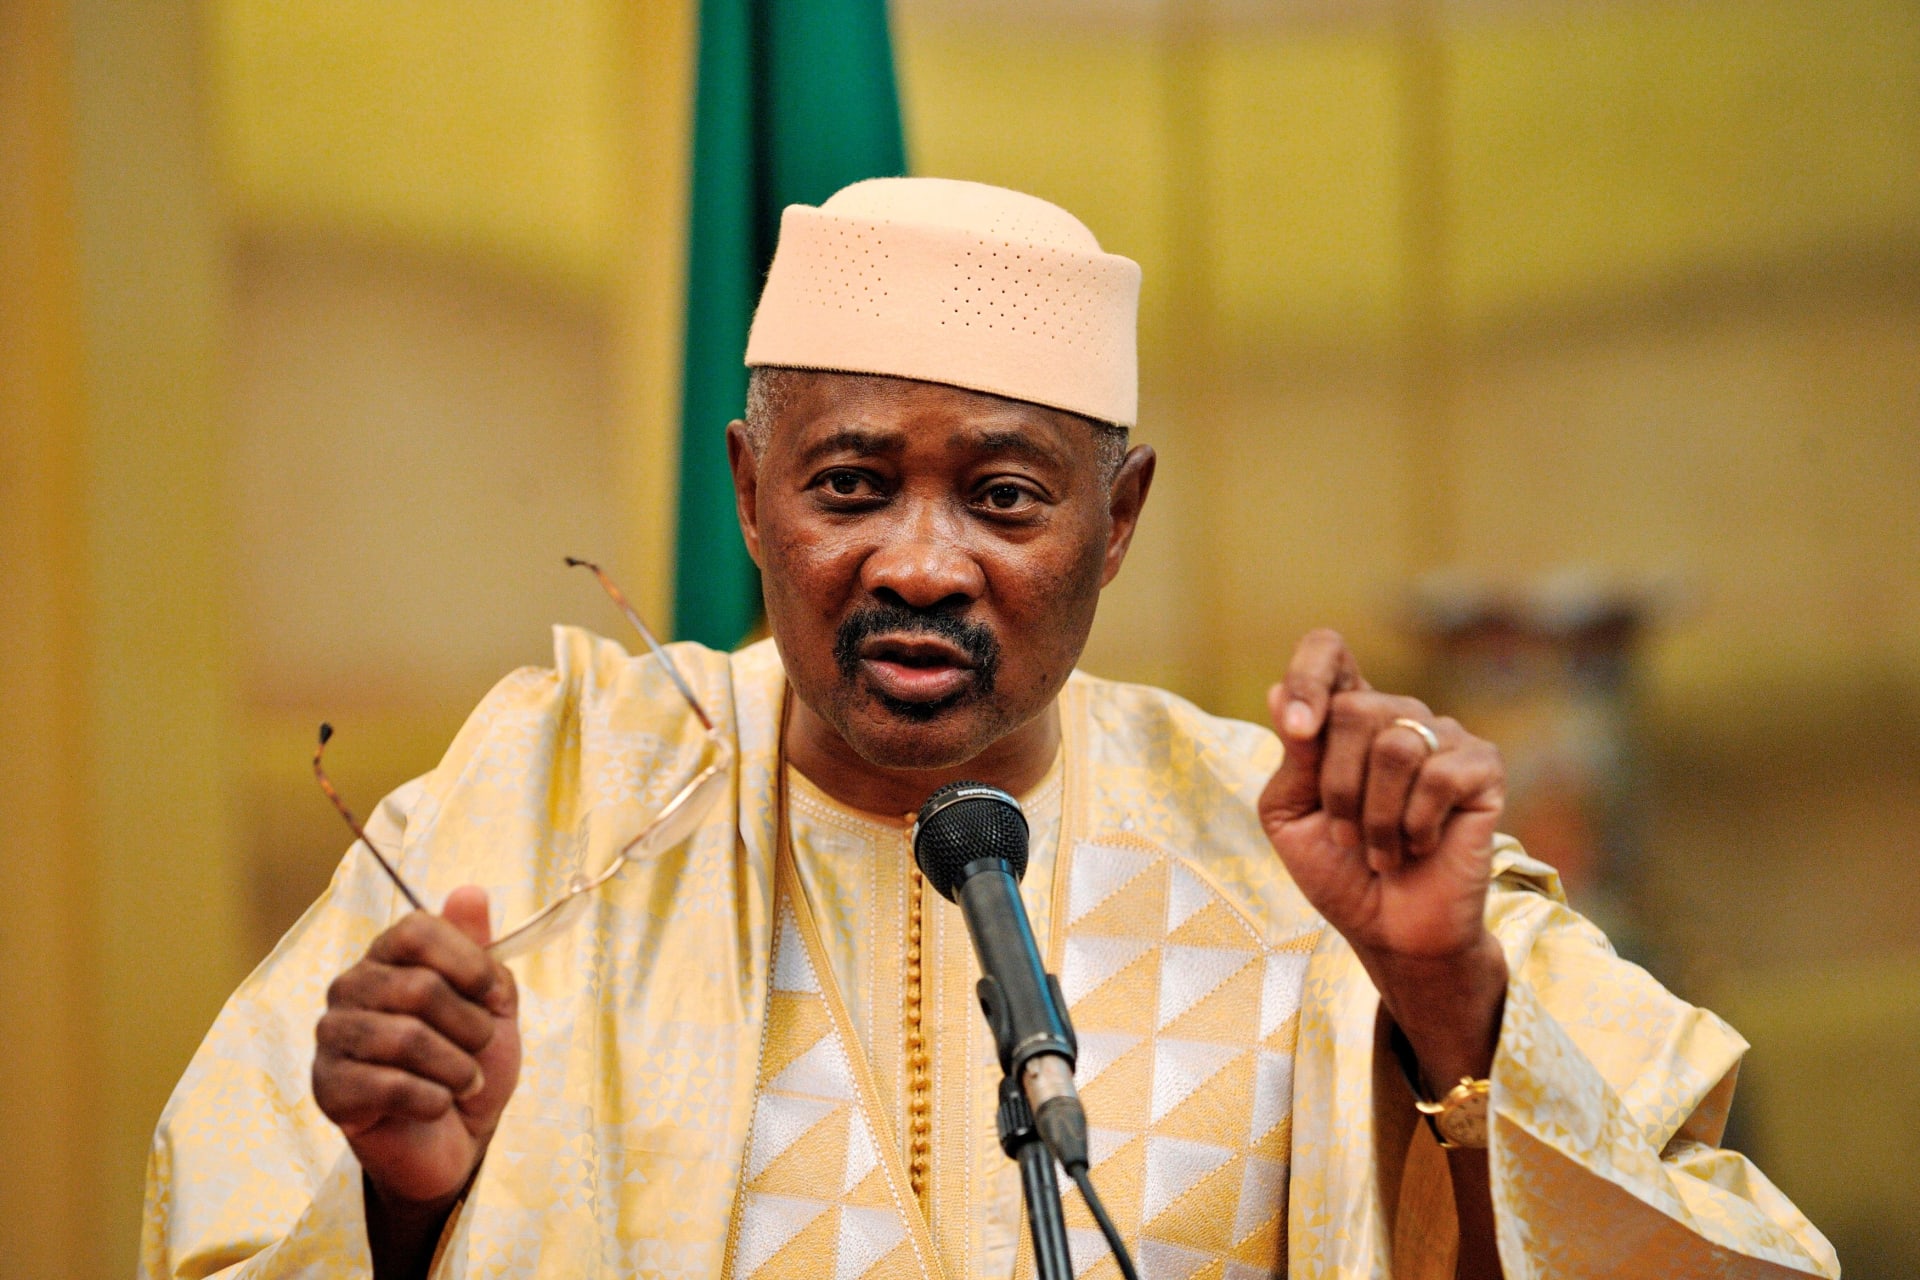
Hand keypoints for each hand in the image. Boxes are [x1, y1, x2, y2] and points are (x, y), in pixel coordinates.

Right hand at [313, 887, 520, 1211]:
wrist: (454, 1137)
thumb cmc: (470, 1060)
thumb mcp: (493, 1003)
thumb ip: (481, 950)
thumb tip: (469, 891)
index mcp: (389, 956)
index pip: (417, 929)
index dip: (467, 960)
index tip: (492, 992)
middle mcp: (352, 986)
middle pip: (420, 987)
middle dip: (471, 1027)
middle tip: (479, 1050)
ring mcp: (333, 1036)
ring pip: (406, 1039)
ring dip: (456, 1068)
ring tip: (464, 1081)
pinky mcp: (327, 1087)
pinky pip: (389, 1086)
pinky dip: (433, 1100)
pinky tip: (437, 1105)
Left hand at [1258, 630, 1507, 1080]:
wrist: (1392, 931)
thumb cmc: (1339, 871)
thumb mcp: (1291, 815)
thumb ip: (1291, 758)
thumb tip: (1277, 692)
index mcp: (1345, 719)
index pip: (1328, 652)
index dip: (1308, 676)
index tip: (1298, 728)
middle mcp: (1396, 716)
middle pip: (1353, 708)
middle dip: (1337, 787)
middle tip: (1346, 836)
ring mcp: (1443, 737)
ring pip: (1394, 745)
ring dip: (1375, 816)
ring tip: (1381, 851)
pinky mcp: (1482, 767)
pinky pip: (1439, 775)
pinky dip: (1416, 824)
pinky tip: (1420, 847)